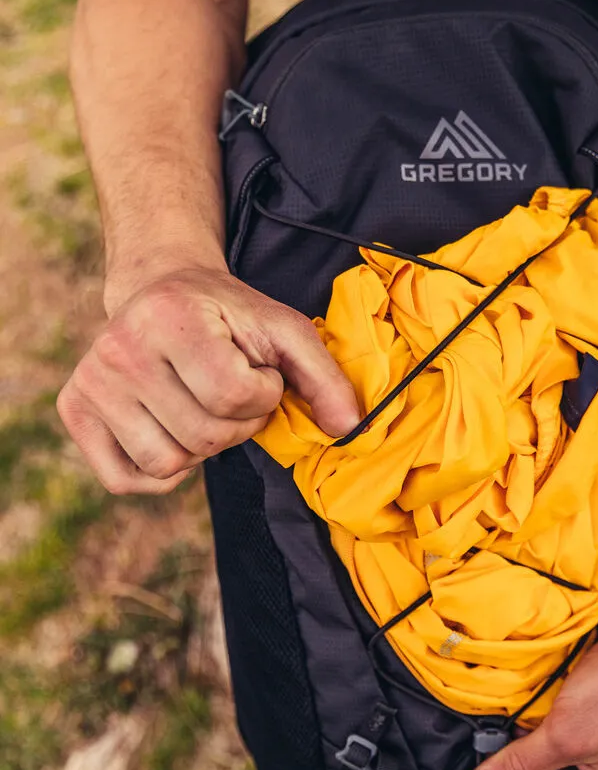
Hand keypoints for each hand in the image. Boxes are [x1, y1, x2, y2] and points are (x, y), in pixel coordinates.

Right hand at [58, 266, 359, 493]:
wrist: (164, 290)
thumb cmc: (232, 316)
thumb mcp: (286, 330)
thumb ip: (325, 377)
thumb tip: (352, 430)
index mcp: (169, 318)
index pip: (234, 397)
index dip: (262, 395)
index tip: (255, 371)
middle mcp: (118, 350)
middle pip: (204, 436)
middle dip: (237, 423)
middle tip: (230, 389)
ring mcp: (90, 382)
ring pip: (168, 463)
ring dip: (203, 445)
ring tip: (202, 404)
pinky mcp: (74, 410)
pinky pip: (126, 478)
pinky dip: (162, 471)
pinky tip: (172, 430)